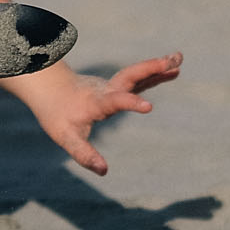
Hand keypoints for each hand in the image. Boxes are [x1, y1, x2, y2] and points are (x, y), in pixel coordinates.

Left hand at [25, 52, 181, 175]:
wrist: (50, 90)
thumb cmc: (58, 116)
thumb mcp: (66, 138)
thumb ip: (84, 154)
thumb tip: (104, 171)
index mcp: (95, 103)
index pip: (115, 101)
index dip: (131, 103)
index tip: (150, 107)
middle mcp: (106, 90)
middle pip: (129, 76)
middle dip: (150, 69)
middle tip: (172, 62)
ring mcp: (113, 85)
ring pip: (136, 73)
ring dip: (157, 66)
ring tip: (179, 59)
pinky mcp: (118, 85)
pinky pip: (139, 78)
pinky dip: (155, 73)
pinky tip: (174, 68)